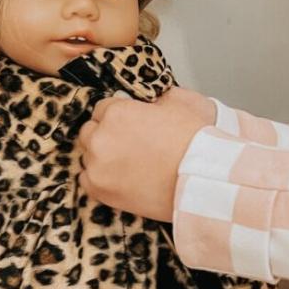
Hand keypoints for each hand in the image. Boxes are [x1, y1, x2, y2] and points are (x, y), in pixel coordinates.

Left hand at [76, 87, 215, 220]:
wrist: (201, 178)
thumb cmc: (193, 141)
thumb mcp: (178, 102)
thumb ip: (154, 97)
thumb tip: (149, 102)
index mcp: (116, 112)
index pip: (103, 108)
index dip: (119, 115)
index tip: (129, 124)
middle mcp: (100, 137)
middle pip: (90, 131)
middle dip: (106, 134)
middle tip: (129, 143)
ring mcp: (97, 165)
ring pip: (88, 155)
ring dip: (103, 156)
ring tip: (129, 162)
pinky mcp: (100, 190)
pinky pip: (87, 179)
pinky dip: (101, 177)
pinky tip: (121, 177)